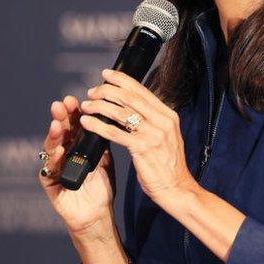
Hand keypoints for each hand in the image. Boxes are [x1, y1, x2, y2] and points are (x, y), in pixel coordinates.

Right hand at [38, 95, 115, 235]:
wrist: (98, 214)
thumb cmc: (101, 186)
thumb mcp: (105, 160)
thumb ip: (102, 141)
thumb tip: (108, 117)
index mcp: (76, 146)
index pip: (72, 125)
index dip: (72, 112)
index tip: (74, 99)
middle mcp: (63, 153)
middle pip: (60, 132)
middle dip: (60, 117)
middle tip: (61, 104)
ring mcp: (54, 167)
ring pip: (51, 147)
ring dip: (54, 135)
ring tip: (57, 124)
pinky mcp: (49, 184)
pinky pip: (49, 170)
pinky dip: (54, 160)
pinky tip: (59, 151)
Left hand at [78, 69, 198, 205]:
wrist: (177, 188)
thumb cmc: (167, 165)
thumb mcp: (165, 136)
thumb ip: (152, 120)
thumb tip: (131, 106)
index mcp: (168, 115)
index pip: (142, 90)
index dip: (122, 80)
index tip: (106, 74)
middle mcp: (162, 121)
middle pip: (130, 97)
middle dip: (107, 91)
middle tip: (92, 92)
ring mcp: (153, 134)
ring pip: (121, 112)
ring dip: (100, 106)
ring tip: (86, 106)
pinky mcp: (142, 149)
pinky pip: (115, 133)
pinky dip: (98, 125)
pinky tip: (87, 123)